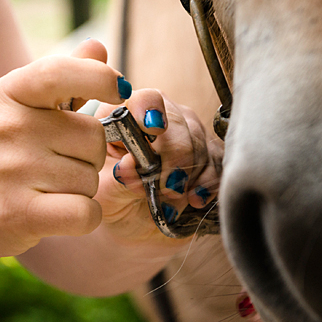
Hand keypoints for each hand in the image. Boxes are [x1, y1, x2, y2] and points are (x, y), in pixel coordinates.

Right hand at [0, 41, 126, 262]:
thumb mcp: (15, 112)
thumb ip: (62, 81)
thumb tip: (99, 48)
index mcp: (7, 94)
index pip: (61, 72)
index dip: (101, 78)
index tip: (121, 91)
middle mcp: (6, 127)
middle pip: (93, 137)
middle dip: (87, 157)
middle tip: (52, 169)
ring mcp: (10, 170)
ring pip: (90, 178)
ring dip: (80, 191)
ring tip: (43, 192)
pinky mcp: (18, 213)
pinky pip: (86, 213)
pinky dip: (84, 219)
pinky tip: (58, 216)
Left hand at [93, 89, 223, 246]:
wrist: (131, 223)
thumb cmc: (112, 199)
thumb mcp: (104, 192)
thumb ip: (116, 178)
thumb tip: (131, 165)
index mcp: (126, 115)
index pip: (145, 99)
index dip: (152, 110)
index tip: (153, 130)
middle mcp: (161, 117)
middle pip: (179, 122)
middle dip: (176, 156)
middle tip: (165, 186)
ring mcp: (188, 134)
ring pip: (200, 144)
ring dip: (188, 176)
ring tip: (169, 201)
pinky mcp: (208, 156)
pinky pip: (217, 164)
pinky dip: (208, 184)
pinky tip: (195, 199)